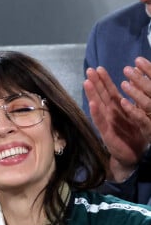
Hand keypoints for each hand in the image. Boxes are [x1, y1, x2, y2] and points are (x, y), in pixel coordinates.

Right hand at [83, 67, 147, 181]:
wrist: (133, 155)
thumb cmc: (134, 135)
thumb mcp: (136, 115)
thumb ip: (133, 102)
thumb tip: (131, 84)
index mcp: (118, 109)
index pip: (110, 91)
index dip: (104, 80)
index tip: (99, 68)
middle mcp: (110, 114)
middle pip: (102, 95)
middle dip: (96, 83)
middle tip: (89, 70)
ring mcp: (107, 123)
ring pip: (98, 106)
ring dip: (92, 94)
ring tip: (87, 82)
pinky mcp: (106, 133)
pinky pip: (101, 122)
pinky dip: (96, 113)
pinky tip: (92, 104)